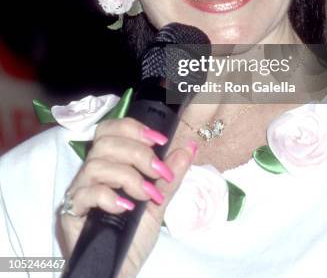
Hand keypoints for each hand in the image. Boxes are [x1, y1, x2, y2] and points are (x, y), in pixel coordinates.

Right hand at [58, 117, 196, 277]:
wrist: (120, 269)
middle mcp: (91, 172)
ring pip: (96, 164)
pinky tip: (126, 208)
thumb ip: (171, 175)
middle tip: (157, 172)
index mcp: (110, 163)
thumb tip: (190, 147)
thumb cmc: (134, 235)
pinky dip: (109, 196)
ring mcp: (79, 191)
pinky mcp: (71, 212)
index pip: (112, 129)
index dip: (134, 128)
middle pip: (105, 142)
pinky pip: (86, 193)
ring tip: (146, 195)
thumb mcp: (158, 203)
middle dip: (137, 152)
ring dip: (128, 176)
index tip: (161, 141)